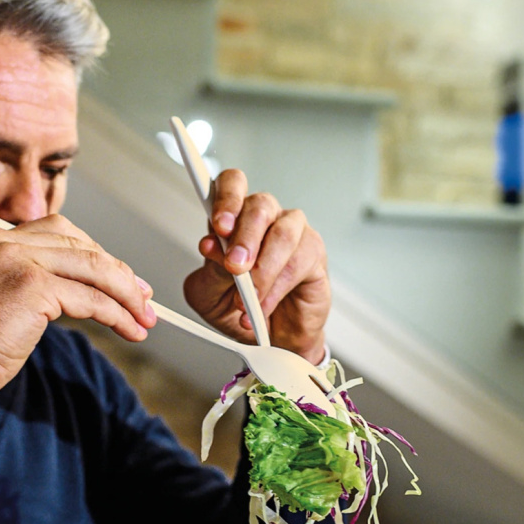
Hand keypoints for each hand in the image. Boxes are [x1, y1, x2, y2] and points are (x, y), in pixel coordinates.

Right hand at [0, 215, 154, 429]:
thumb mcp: (0, 298)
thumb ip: (33, 280)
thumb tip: (90, 285)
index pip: (61, 232)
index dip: (98, 256)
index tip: (125, 282)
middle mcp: (3, 240)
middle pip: (82, 245)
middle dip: (120, 274)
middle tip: (144, 301)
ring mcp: (16, 259)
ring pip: (93, 269)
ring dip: (126, 296)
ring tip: (144, 319)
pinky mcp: (31, 286)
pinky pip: (90, 297)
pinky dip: (116, 313)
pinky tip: (129, 328)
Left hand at [182, 169, 329, 363]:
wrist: (269, 339)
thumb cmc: (238, 310)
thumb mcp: (209, 295)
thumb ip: (209, 270)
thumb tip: (212, 246)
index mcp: (233, 220)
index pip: (232, 185)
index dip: (227, 198)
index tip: (220, 225)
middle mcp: (264, 220)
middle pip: (260, 205)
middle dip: (244, 238)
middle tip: (235, 267)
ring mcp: (292, 233)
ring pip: (282, 233)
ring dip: (262, 268)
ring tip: (247, 297)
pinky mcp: (314, 254)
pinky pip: (298, 262)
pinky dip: (276, 289)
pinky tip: (262, 306)